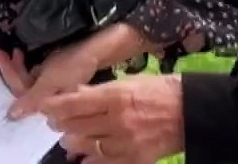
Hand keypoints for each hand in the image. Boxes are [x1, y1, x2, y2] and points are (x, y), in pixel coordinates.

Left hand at [0, 45, 99, 118]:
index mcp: (50, 107)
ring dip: (19, 67)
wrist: (95, 48)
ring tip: (15, 51)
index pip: (23, 97)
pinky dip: (28, 67)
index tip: (0, 57)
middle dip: (12, 71)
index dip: (10, 76)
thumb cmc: (73, 64)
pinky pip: (35, 77)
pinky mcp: (55, 81)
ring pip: (28, 83)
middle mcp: (50, 103)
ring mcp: (53, 91)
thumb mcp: (50, 81)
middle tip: (2, 52)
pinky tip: (24, 56)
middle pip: (24, 90)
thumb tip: (11, 116)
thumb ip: (32, 98)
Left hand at [40, 74, 184, 163]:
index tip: (44, 107)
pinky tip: (84, 159)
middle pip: (77, 125)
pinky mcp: (135, 158)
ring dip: (73, 143)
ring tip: (69, 140)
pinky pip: (104, 163)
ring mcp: (126, 142)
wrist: (192, 111)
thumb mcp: (132, 81)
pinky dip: (91, 161)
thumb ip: (103, 90)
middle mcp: (118, 119)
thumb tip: (78, 94)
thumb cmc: (163, 90)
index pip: (76, 102)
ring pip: (87, 146)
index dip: (55, 106)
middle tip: (55, 123)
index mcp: (117, 95)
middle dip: (61, 124)